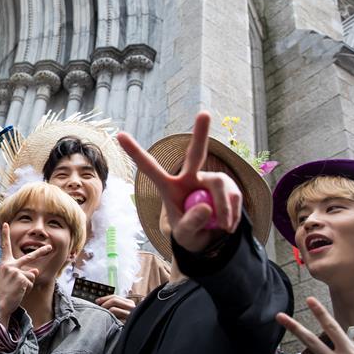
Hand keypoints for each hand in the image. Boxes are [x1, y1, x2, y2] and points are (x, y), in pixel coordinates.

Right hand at [0, 222, 50, 324]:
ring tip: (17, 290)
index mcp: (4, 264)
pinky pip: (31, 283)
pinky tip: (18, 292)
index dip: (5, 235)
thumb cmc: (3, 292)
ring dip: (27, 284)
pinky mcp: (22, 278)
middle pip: (29, 257)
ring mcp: (16, 271)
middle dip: (41, 252)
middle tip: (50, 247)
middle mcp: (10, 265)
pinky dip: (27, 289)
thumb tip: (35, 270)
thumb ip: (21, 272)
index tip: (6, 224)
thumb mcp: (10, 279)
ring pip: (31, 275)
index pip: (4, 247)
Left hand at [96, 294, 135, 321]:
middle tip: (99, 309)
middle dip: (104, 303)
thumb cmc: (125, 322)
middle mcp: (131, 307)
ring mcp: (130, 315)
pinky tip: (108, 321)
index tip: (97, 301)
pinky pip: (114, 318)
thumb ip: (115, 305)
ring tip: (103, 316)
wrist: (131, 334)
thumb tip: (99, 302)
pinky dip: (109, 318)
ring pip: (113, 309)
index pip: (115, 297)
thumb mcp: (122, 311)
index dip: (104, 298)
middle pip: (114, 300)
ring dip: (105, 311)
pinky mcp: (127, 322)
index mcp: (129, 303)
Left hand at [116, 112, 242, 252]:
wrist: (210, 239)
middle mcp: (189, 177)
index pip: (150, 167)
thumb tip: (205, 207)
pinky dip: (233, 214)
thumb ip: (191, 224)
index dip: (135, 152)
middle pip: (195, 154)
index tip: (119, 134)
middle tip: (204, 113)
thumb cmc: (189, 234)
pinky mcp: (227, 186)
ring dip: (224, 210)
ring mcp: (209, 179)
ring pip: (220, 185)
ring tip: (223, 227)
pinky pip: (234, 196)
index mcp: (169, 187)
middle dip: (201, 134)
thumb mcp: (185, 236)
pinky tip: (227, 225)